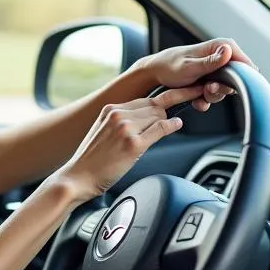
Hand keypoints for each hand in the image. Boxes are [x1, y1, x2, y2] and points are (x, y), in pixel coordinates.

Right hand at [57, 85, 204, 200]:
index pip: (144, 100)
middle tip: (192, 95)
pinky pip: (160, 129)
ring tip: (174, 123)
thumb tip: (145, 121)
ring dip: (168, 119)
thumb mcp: (102, 132)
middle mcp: (118, 115)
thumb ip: (121, 122)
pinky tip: (176, 124)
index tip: (179, 91)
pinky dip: (171, 125)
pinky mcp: (133, 144)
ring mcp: (126, 128)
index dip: (163, 98)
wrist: (78, 177)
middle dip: (173, 103)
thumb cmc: (90, 160)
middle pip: (154, 105)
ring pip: (159, 115)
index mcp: (109, 110)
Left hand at [137, 38, 254, 111]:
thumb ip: (209, 62)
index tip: (228, 87)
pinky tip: (195, 100)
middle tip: (208, 89)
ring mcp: (217, 69)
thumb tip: (228, 51)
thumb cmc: (169, 66)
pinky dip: (205, 100)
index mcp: (222, 46)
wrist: (156, 73)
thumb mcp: (189, 66)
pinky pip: (215, 94)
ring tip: (199, 93)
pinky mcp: (211, 80)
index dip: (241, 78)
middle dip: (222, 88)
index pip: (245, 62)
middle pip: (237, 78)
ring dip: (213, 95)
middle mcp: (223, 56)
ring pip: (226, 88)